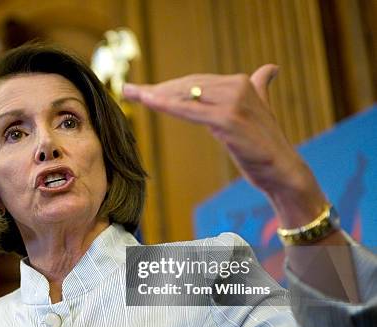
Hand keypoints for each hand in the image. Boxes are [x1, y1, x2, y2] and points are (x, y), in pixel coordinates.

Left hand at [123, 65, 327, 226]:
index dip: (169, 86)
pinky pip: (190, 111)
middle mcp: (237, 86)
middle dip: (156, 89)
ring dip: (155, 95)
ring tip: (132, 94)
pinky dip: (167, 105)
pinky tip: (149, 102)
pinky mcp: (228, 120)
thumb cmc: (264, 145)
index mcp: (240, 83)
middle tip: (129, 90)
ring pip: (185, 96)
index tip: (145, 90)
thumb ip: (259, 88)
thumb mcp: (260, 110)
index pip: (195, 81)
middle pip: (187, 86)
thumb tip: (269, 69)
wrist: (283, 171)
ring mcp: (234, 102)